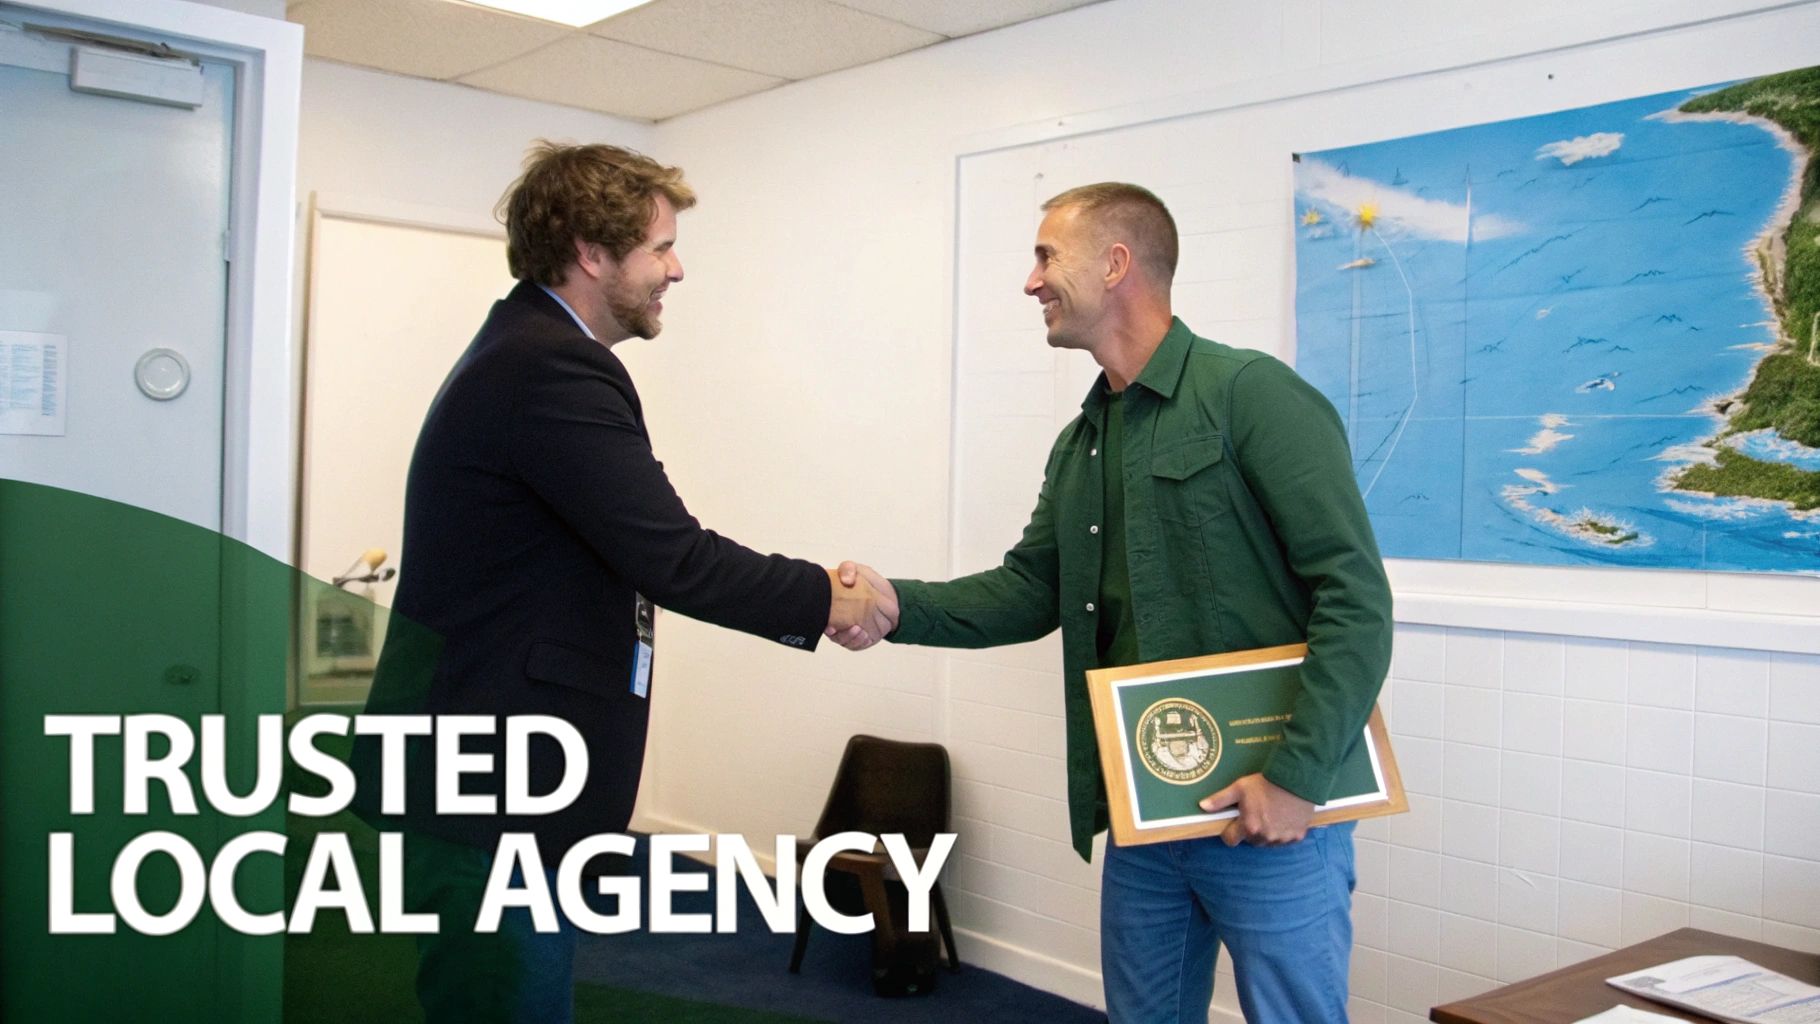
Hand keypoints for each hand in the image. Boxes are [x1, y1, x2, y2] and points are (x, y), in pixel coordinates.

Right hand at [824, 561, 897, 650]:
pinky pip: (857, 645)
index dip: (819, 621)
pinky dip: (859, 642)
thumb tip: (846, 580)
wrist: (888, 596)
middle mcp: (837, 622)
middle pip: (831, 632)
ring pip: (843, 640)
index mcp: (832, 606)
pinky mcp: (860, 639)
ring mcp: (848, 632)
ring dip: (848, 638)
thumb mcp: (857, 570)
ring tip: (857, 629)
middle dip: (833, 633)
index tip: (825, 623)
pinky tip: (865, 635)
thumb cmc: (868, 584)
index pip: (820, 616)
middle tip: (835, 629)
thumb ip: (848, 569)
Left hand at [1197, 773, 1313, 846]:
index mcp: (1249, 827)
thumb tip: (1203, 806)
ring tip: (1270, 814)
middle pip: (1250, 840)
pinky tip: (1284, 817)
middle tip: (1254, 813)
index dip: (1229, 831)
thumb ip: (1220, 800)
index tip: (1233, 822)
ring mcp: (1282, 838)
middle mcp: (1265, 837)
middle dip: (1249, 830)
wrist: (1296, 780)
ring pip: (1268, 841)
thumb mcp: (1239, 788)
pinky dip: (1283, 832)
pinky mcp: (1297, 836)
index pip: (1231, 840)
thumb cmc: (1266, 783)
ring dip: (1266, 833)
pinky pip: (1285, 839)